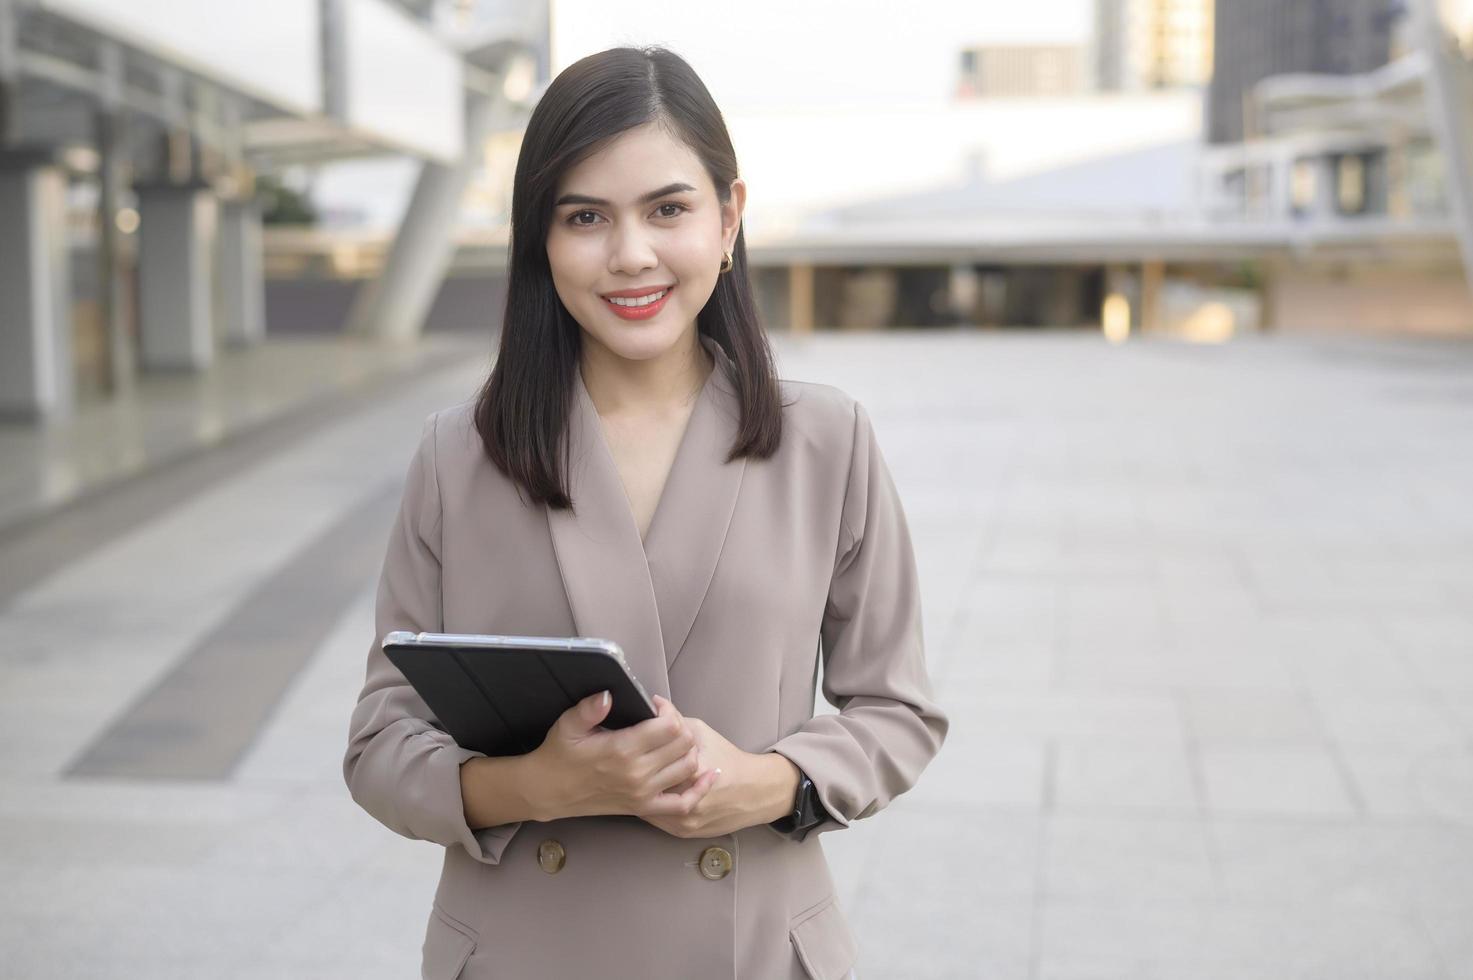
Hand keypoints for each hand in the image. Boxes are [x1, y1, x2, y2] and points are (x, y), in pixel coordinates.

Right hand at [527, 690, 717, 821]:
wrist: (549, 791)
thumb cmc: (559, 755)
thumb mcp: (568, 725)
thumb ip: (590, 708)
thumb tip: (610, 694)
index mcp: (623, 749)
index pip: (669, 725)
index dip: (667, 709)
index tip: (654, 704)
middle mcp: (638, 773)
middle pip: (684, 743)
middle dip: (680, 725)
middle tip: (664, 720)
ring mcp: (644, 793)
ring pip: (688, 767)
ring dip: (689, 749)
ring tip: (675, 739)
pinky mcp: (645, 807)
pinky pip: (683, 803)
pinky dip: (700, 789)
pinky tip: (708, 774)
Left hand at [640, 715, 768, 838]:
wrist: (754, 791)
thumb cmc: (728, 759)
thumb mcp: (702, 732)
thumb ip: (675, 720)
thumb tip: (652, 704)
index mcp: (694, 771)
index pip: (653, 759)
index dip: (641, 751)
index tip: (632, 744)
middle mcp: (691, 799)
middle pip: (648, 785)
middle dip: (638, 773)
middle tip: (628, 762)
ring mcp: (687, 819)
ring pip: (648, 806)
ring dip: (640, 793)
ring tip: (633, 778)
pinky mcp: (685, 831)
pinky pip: (657, 820)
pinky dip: (650, 806)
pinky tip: (645, 794)